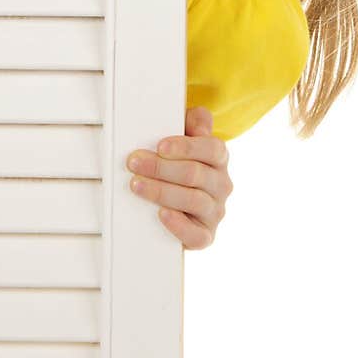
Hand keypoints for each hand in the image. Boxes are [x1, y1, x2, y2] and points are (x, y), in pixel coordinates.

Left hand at [125, 105, 233, 249]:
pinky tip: (161, 214)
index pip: (212, 149)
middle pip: (195, 174)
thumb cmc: (180, 164)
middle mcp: (222, 184)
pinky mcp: (205, 236)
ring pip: (193, 200)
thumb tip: (199, 124)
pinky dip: (178, 225)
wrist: (182, 204)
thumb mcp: (187, 136)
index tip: (160, 147)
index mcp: (219, 158)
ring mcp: (215, 211)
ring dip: (161, 191)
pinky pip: (196, 235)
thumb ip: (195, 121)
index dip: (186, 147)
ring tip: (137, 184)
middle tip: (135, 163)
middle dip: (161, 168)